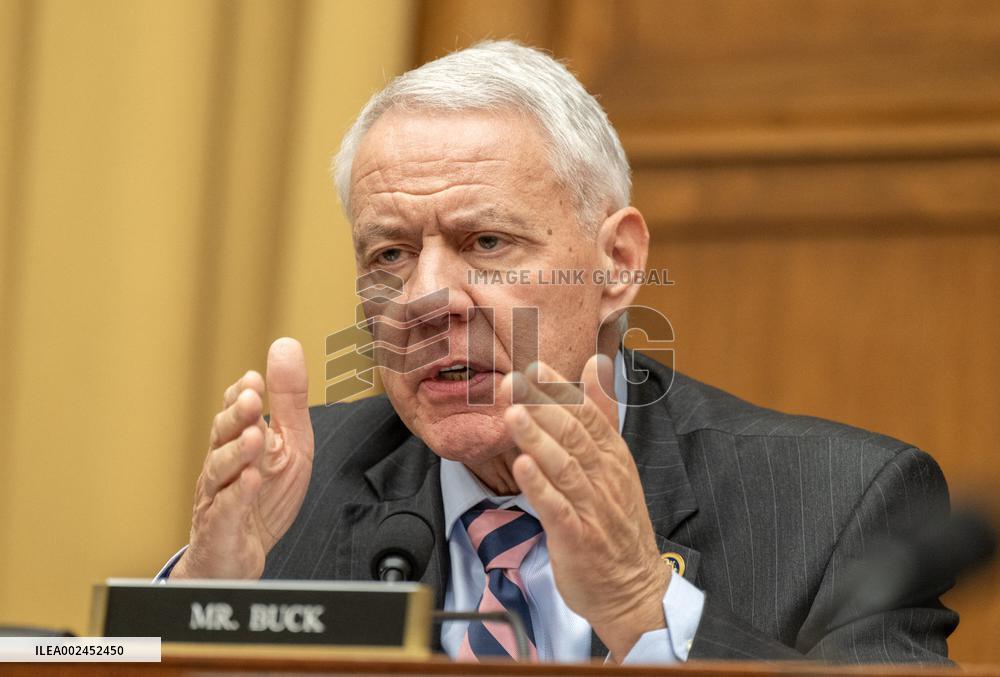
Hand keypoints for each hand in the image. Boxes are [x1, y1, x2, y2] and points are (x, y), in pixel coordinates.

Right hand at [172, 337, 314, 578]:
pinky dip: (237, 496)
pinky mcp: (221, 528)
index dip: (240, 395)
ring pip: (220, 471)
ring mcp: (218, 496)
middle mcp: (222, 465)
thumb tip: (286, 345)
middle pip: (223, 436)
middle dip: (236, 417)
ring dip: (237, 452)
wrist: (239, 557)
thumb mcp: (288, 443)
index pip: (234, 412)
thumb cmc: (263, 496)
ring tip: (255, 437)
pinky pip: (227, 510)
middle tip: (251, 399)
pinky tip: (250, 481)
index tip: (253, 379)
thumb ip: (287, 399)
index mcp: (238, 442)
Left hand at [502, 355, 669, 660]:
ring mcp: (592, 507)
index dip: (559, 390)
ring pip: (565, 466)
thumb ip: (602, 412)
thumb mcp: (615, 461)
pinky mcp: (578, 537)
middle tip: (512, 383)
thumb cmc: (616, 522)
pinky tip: (522, 467)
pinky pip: (558, 508)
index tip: (533, 366)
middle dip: (541, 406)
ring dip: (538, 439)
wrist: (633, 587)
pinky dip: (541, 487)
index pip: (587, 414)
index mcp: (613, 457)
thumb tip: (594, 363)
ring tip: (513, 415)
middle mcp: (605, 477)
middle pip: (573, 435)